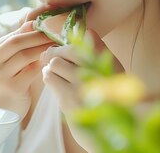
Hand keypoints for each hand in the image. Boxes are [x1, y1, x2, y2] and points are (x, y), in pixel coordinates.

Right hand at [0, 5, 56, 117]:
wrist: (3, 111)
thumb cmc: (8, 82)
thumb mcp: (7, 62)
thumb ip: (16, 42)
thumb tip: (31, 21)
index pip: (10, 37)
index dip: (28, 30)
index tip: (45, 25)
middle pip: (15, 43)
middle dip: (36, 36)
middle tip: (53, 32)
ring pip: (25, 55)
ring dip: (42, 47)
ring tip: (55, 44)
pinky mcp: (12, 88)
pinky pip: (32, 70)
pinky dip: (43, 62)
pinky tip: (51, 59)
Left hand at [40, 28, 121, 152]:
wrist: (109, 130)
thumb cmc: (108, 95)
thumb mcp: (110, 71)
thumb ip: (98, 50)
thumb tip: (87, 30)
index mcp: (111, 64)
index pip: (84, 43)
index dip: (66, 45)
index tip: (60, 49)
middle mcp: (98, 73)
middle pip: (66, 51)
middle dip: (55, 54)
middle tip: (51, 58)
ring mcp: (83, 87)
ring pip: (55, 62)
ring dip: (51, 66)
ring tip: (55, 72)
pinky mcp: (70, 100)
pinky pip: (50, 77)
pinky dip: (48, 77)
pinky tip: (54, 82)